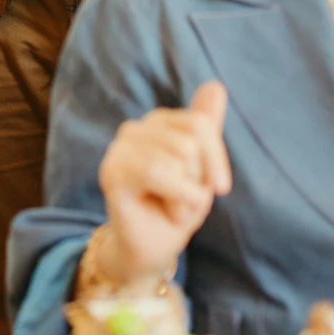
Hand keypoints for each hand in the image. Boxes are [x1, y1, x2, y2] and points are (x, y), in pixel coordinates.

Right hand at [96, 80, 231, 284]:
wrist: (151, 249)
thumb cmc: (176, 207)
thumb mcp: (201, 168)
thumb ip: (205, 126)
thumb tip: (216, 84)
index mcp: (159, 123)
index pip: (199, 123)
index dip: (216, 158)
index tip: (221, 188)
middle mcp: (136, 128)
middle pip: (190, 141)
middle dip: (197, 179)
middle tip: (181, 200)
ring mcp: (120, 148)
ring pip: (178, 155)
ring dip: (187, 194)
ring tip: (173, 206)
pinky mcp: (112, 172)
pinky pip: (158, 171)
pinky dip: (177, 197)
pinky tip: (168, 211)